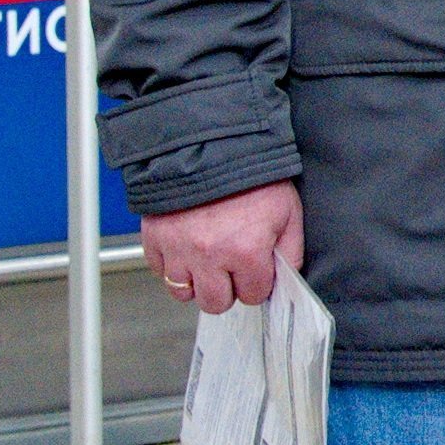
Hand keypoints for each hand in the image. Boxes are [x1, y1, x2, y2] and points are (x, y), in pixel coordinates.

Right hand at [144, 180, 302, 316]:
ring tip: (205, 262)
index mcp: (246, 251)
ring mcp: (178, 248)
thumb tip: (285, 280)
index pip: (252, 295)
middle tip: (229, 270)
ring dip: (196, 281)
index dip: (256, 282)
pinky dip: (171, 265)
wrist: (211, 142)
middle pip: (216, 303)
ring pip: (183, 293)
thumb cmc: (250, 173)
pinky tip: (185, 248)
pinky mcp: (155, 237)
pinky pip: (159, 270)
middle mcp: (210, 256)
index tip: (254, 269)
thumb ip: (290, 251)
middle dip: (226, 290)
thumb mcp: (288, 211)